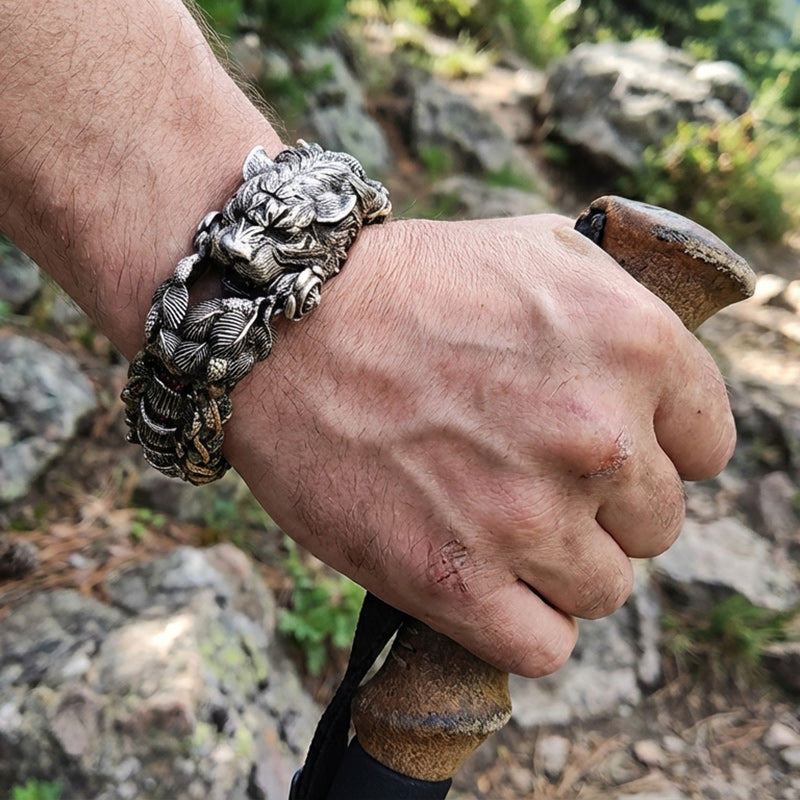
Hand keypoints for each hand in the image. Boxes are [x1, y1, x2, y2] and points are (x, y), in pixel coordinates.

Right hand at [225, 213, 735, 677]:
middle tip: (530, 473)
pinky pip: (543, 645)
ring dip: (561, 563)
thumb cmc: (410, 284)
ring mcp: (529, 516)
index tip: (608, 447)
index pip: (706, 446)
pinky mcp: (458, 583)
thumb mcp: (543, 250)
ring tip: (499, 521)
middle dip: (604, 503)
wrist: (285, 327)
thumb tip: (668, 386)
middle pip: (656, 523)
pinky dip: (524, 622)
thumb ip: (628, 313)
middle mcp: (599, 436)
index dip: (657, 448)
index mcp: (636, 346)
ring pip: (604, 589)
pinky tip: (487, 580)